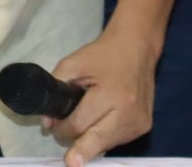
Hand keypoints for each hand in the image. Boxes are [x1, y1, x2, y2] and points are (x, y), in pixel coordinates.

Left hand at [45, 33, 156, 166]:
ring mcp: (139, 122)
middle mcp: (128, 113)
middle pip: (94, 142)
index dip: (61, 129)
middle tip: (64, 138)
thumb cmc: (102, 54)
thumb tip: (47, 123)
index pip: (79, 125)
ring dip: (90, 140)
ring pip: (105, 145)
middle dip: (74, 143)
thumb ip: (56, 88)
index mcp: (110, 94)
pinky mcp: (144, 126)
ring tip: (84, 122)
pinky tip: (100, 122)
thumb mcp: (73, 63)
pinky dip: (104, 136)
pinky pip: (116, 140)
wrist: (137, 47)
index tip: (53, 127)